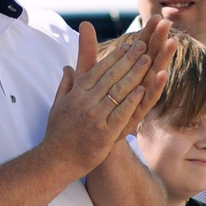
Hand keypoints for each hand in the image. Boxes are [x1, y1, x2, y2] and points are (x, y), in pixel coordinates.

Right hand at [43, 20, 168, 170]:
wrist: (56, 160)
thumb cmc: (58, 133)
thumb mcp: (58, 104)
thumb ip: (66, 84)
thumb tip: (67, 67)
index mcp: (77, 93)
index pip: (99, 69)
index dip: (115, 56)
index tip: (129, 45)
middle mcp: (86, 102)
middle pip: (111, 76)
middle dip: (128, 59)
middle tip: (144, 46)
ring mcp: (95, 117)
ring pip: (118, 91)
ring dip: (135, 74)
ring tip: (149, 60)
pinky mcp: (104, 134)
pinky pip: (121, 114)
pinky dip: (132, 101)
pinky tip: (144, 89)